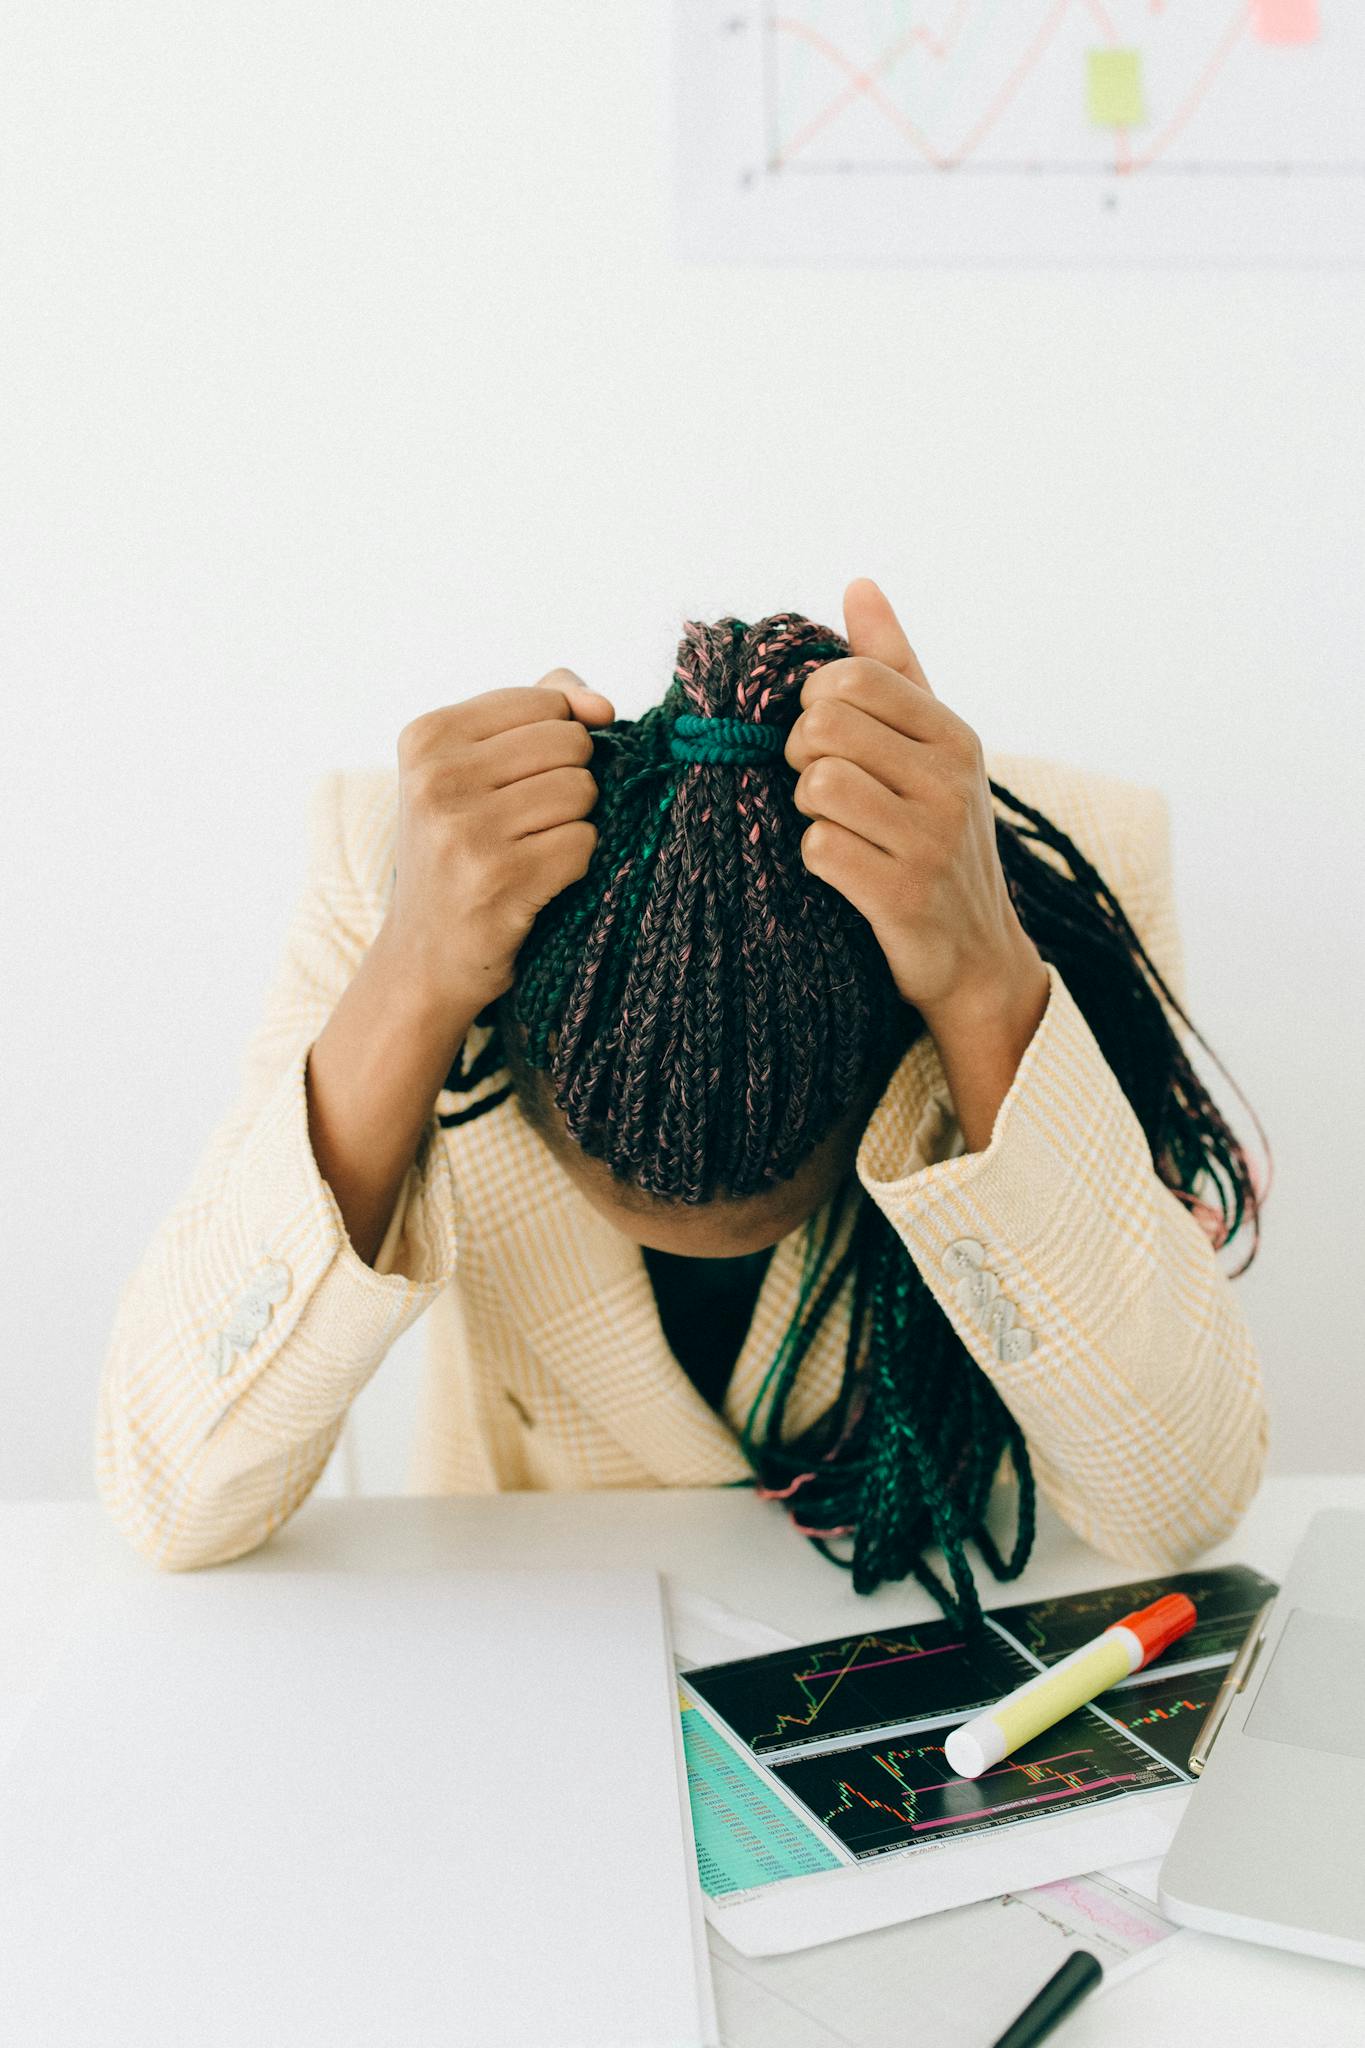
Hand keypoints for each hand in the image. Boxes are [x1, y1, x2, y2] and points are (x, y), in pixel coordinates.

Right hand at [384, 671, 614, 1018]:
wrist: (423, 957)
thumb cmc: (458, 852)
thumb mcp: (470, 770)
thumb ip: (538, 712)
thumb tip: (600, 703)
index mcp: (426, 736)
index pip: (544, 700)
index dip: (559, 740)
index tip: (522, 781)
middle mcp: (438, 778)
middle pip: (570, 743)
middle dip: (570, 780)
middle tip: (528, 822)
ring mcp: (466, 829)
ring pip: (581, 791)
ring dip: (573, 824)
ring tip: (530, 850)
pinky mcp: (500, 878)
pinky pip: (584, 842)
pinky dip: (575, 864)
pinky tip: (537, 881)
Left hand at [785, 578, 1049, 1147]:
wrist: (977, 957)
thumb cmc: (937, 838)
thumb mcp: (931, 747)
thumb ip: (893, 666)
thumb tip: (858, 585)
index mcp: (954, 735)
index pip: (854, 676)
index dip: (815, 700)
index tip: (825, 736)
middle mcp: (950, 780)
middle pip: (822, 727)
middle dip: (802, 757)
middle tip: (822, 787)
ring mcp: (930, 838)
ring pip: (816, 786)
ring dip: (806, 811)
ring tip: (837, 828)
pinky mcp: (903, 894)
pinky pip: (818, 849)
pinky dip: (814, 860)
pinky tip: (842, 870)